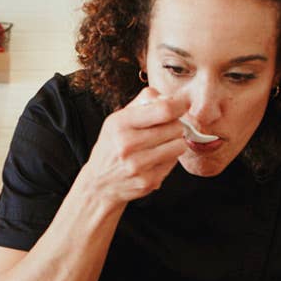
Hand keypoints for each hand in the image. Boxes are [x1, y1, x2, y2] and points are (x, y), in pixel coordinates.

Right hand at [82, 86, 189, 204]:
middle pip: (175, 127)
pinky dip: (168, 158)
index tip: (182, 104)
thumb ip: (143, 102)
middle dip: (175, 125)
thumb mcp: (118, 119)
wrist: (99, 184)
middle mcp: (128, 145)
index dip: (179, 105)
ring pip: (179, 145)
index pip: (163, 110)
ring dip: (174, 142)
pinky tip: (154, 159)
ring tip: (161, 143)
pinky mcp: (149, 181)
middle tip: (165, 128)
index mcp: (120, 124)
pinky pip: (174, 162)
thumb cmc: (112, 146)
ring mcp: (139, 165)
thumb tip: (170, 97)